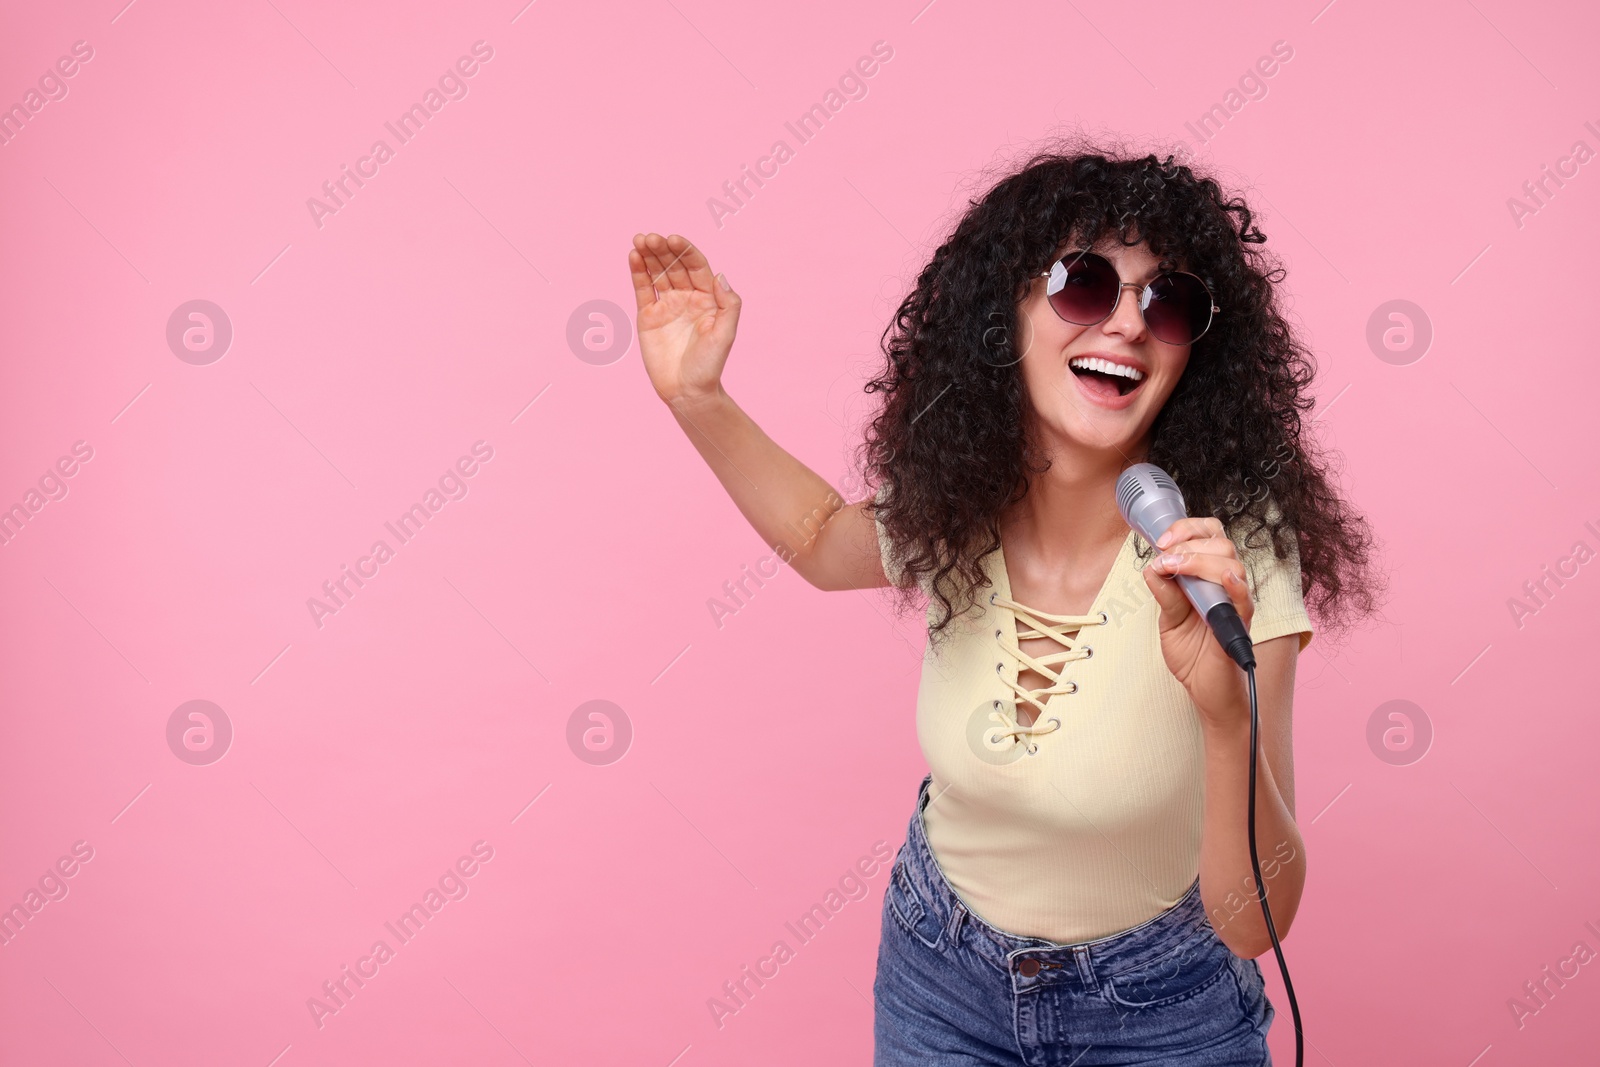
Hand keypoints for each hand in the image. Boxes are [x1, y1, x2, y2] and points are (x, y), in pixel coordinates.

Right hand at [629, 233, 740, 406]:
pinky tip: (633, 256)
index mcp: (708, 297)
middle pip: (674, 265)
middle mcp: (687, 297)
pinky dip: (638, 271)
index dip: (685, 251)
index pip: (696, 265)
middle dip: (663, 250)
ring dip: (648, 255)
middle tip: (651, 238)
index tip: (674, 239)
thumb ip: (728, 304)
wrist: (687, 390)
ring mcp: (667, 304)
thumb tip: (721, 275)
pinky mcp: (648, 315)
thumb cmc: (710, 364)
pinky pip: (643, 288)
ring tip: (639, 240)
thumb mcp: (725, 334)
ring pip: (657, 272)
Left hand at [1142, 517, 1252, 732]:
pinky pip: (1244, 602)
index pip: (1210, 537)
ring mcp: (1234, 605)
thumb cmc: (1193, 656)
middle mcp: (1225, 587)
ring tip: (1176, 567)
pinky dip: (1235, 586)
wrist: (1206, 694)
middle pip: (1221, 544)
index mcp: (1208, 580)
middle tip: (1165, 554)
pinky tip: (1224, 578)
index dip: (1188, 529)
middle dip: (1189, 541)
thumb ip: (1164, 596)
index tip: (1162, 540)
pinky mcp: (1239, 627)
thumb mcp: (1168, 622)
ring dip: (1199, 560)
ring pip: (1231, 565)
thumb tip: (1151, 568)